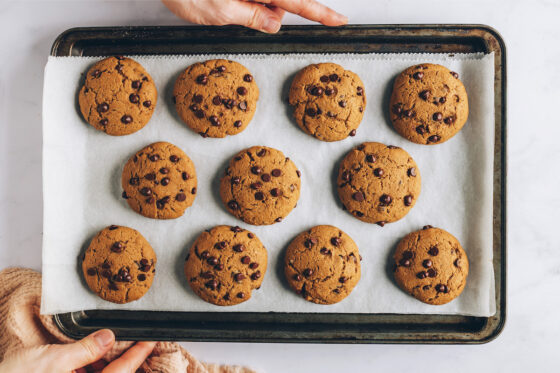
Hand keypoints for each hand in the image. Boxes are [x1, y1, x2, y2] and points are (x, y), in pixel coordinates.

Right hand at [0, 329, 154, 372]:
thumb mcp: (50, 361)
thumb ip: (83, 350)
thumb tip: (108, 337)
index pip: (121, 371)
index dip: (138, 355)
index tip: (151, 340)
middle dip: (123, 359)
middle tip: (133, 340)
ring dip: (104, 364)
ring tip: (106, 345)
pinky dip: (89, 369)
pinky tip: (84, 359)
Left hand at [162, 0, 347, 32]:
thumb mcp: (220, 13)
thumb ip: (253, 17)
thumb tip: (275, 22)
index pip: (299, 2)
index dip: (320, 13)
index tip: (339, 20)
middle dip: (267, 10)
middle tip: (237, 12)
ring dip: (250, 5)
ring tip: (220, 3)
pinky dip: (242, 0)